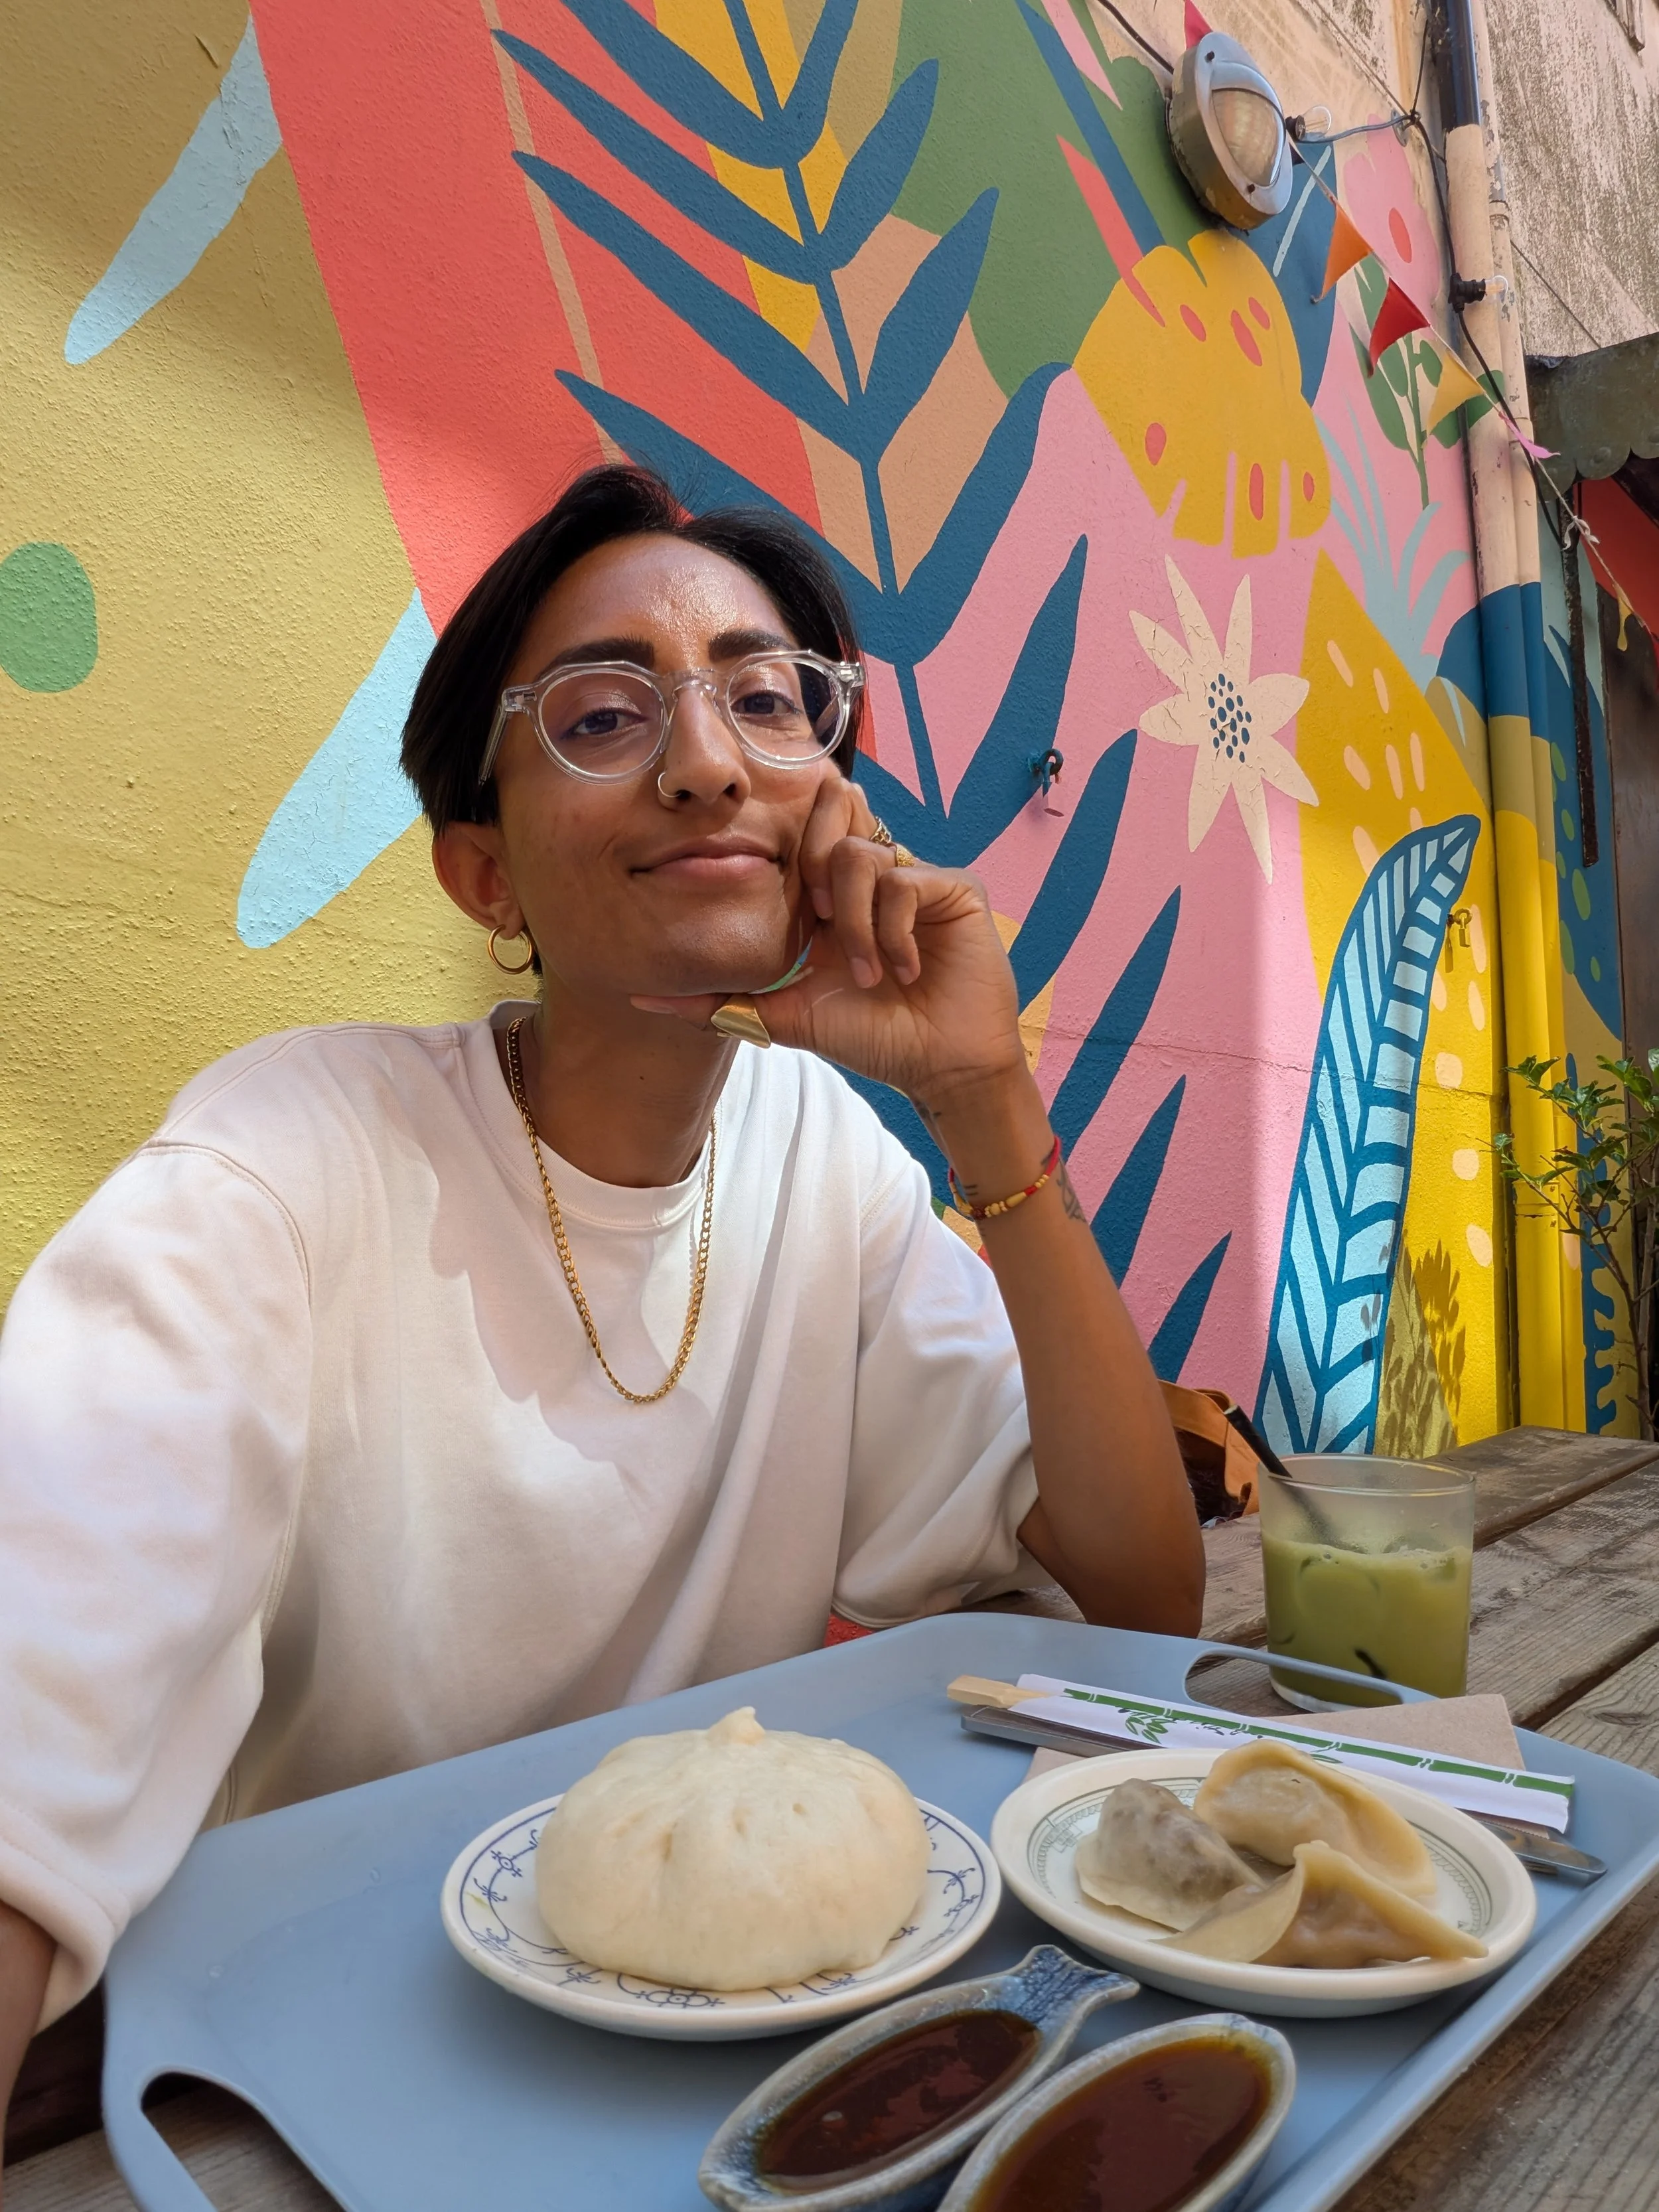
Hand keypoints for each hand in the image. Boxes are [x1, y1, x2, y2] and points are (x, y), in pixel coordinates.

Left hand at [635, 810, 1026, 1111]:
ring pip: (858, 855)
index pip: (804, 825)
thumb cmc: (870, 1038)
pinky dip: (894, 931)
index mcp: (832, 891)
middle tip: (818, 928)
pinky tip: (904, 971)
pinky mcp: (954, 887)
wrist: (936, 1068)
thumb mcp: (781, 1015)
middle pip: (834, 802)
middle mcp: (874, 872)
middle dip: (811, 868)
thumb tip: (638, 999)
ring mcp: (915, 875)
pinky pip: (905, 880)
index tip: (796, 924)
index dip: (790, 854)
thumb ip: (715, 1001)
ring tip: (868, 974)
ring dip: (853, 924)